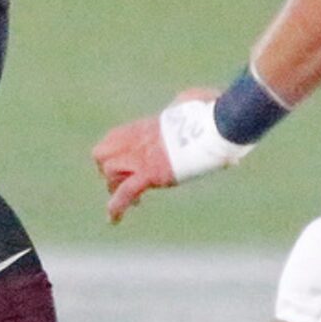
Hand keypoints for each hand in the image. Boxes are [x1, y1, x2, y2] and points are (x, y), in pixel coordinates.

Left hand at [92, 86, 219, 224]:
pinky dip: (117, 207)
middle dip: (108, 168)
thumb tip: (205, 102)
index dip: (116, 151)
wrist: (217, 123)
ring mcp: (143, 157)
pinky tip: (114, 220)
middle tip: (124, 182)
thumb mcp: (196, 101)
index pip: (118, 136)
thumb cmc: (212, 111)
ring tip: (134, 202)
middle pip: (103, 152)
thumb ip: (191, 105)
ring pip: (110, 172)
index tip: (128, 163)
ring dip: (116, 188)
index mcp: (149, 126)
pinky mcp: (152, 173)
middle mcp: (140, 141)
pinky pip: (125, 191)